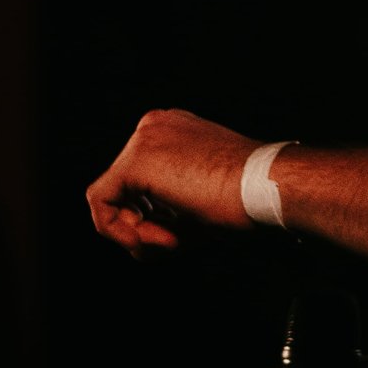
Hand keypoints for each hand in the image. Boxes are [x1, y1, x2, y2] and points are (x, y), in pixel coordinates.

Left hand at [84, 108, 261, 255]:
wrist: (266, 186)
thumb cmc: (245, 196)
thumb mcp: (198, 197)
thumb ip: (167, 205)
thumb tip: (138, 235)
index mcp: (173, 129)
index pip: (139, 181)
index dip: (153, 217)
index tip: (179, 233)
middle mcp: (155, 125)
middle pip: (124, 190)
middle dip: (145, 226)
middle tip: (175, 242)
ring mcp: (144, 139)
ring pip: (113, 200)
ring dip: (140, 233)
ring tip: (176, 240)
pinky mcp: (135, 160)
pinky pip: (101, 203)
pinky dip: (119, 231)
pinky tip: (154, 240)